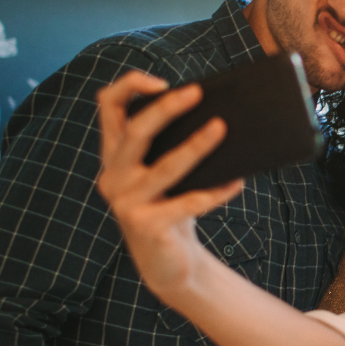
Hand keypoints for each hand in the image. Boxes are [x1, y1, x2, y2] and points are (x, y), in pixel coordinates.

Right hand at [94, 71, 242, 305]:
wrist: (167, 263)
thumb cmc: (172, 208)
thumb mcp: (165, 174)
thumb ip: (171, 147)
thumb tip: (215, 117)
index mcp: (114, 155)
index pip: (107, 106)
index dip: (129, 87)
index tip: (162, 82)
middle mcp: (113, 176)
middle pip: (136, 132)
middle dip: (167, 109)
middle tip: (198, 92)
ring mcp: (126, 202)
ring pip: (166, 166)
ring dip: (197, 146)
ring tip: (222, 128)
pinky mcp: (145, 225)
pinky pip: (188, 202)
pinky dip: (215, 192)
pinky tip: (237, 182)